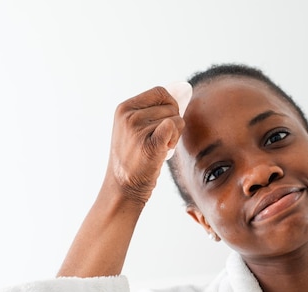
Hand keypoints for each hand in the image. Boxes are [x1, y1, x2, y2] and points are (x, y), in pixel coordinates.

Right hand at [107, 86, 184, 204]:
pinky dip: (174, 138)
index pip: (160, 92)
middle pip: (171, 106)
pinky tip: (164, 150)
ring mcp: (137, 130)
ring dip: (175, 136)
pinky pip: (172, 128)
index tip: (165, 123)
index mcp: (124, 108)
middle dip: (174, 123)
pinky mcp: (148, 145)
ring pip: (177, 120)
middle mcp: (129, 116)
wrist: (123, 187)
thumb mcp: (134, 127)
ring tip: (159, 148)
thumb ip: (154, 109)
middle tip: (161, 140)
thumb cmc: (135, 158)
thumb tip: (184, 89)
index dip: (170, 106)